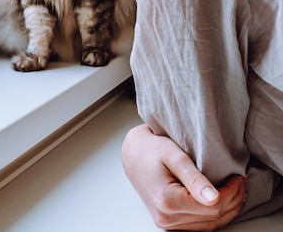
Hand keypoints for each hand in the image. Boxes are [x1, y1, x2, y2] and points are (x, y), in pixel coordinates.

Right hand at [122, 124, 246, 230]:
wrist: (132, 154)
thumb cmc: (151, 149)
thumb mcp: (174, 156)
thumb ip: (194, 178)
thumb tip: (214, 198)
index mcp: (168, 201)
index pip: (212, 206)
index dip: (231, 193)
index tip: (238, 177)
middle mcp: (166, 218)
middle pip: (212, 219)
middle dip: (232, 200)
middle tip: (241, 182)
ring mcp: (166, 223)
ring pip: (208, 227)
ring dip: (226, 211)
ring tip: (236, 192)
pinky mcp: (168, 222)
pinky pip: (198, 226)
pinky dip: (214, 217)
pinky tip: (222, 204)